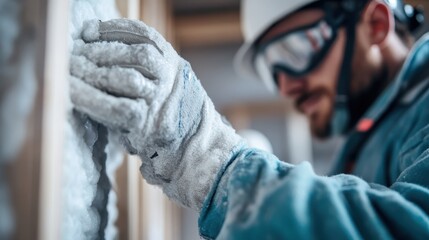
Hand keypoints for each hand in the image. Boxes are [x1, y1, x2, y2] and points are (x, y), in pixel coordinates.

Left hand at [69, 19, 242, 209]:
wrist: (198, 153)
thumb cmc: (177, 121)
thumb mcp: (172, 88)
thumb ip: (149, 72)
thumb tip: (103, 52)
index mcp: (176, 68)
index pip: (147, 37)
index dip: (117, 29)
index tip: (91, 29)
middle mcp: (172, 81)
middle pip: (136, 55)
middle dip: (101, 49)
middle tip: (75, 50)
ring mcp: (162, 103)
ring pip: (126, 77)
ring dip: (94, 70)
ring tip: (72, 68)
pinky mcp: (149, 126)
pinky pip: (117, 108)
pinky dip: (91, 99)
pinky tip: (73, 92)